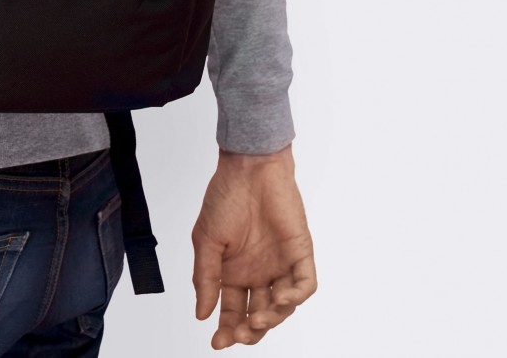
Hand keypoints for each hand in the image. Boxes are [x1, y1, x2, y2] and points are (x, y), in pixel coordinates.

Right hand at [192, 143, 316, 347]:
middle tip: (238, 335)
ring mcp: (280, 263)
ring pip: (282, 306)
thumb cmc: (225, 196)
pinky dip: (295, 297)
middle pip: (258, 314)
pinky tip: (280, 300)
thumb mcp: (206, 240)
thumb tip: (201, 314)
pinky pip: (304, 284)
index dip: (226, 329)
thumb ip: (206, 277)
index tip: (217, 343)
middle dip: (249, 330)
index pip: (233, 310)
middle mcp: (259, 271)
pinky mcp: (300, 253)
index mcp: (234, 270)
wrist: (249, 166)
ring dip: (271, 318)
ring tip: (257, 318)